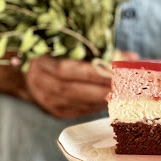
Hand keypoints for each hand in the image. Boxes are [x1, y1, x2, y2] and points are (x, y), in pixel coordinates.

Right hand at [22, 51, 139, 118]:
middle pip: (73, 90)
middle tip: (124, 86)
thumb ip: (98, 51)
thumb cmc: (54, 55)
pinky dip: (97, 105)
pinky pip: (81, 111)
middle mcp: (42, 84)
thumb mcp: (68, 47)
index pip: (67, 70)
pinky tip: (110, 99)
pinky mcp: (57, 112)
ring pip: (79, 103)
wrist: (29, 75)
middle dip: (101, 88)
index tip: (114, 72)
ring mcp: (48, 101)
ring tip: (123, 93)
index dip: (92, 72)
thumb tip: (131, 58)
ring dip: (103, 98)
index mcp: (41, 63)